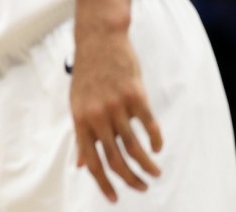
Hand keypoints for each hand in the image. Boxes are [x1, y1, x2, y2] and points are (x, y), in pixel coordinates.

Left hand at [70, 30, 162, 202]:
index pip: (91, 160)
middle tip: (142, 188)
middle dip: (130, 179)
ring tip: (155, 173)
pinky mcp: (135, 95)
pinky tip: (158, 149)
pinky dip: (155, 141)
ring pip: (134, 146)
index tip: (115, 198)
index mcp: (80, 119)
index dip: (103, 183)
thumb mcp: (77, 103)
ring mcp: (116, 105)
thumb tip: (81, 165)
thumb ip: (82, 134)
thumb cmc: (88, 74)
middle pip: (115, 158)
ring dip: (147, 165)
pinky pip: (149, 126)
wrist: (99, 39)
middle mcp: (97, 115)